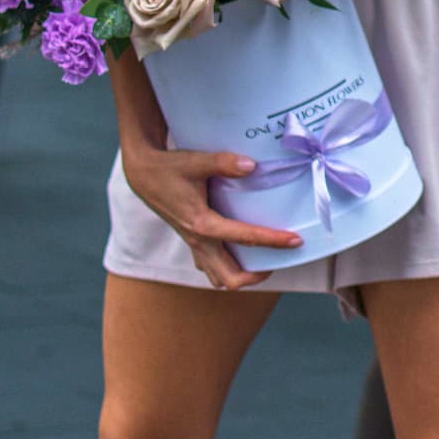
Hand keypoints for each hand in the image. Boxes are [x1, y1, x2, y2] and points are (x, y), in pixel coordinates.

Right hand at [122, 145, 303, 290]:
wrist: (143, 174)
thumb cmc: (169, 168)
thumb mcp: (195, 162)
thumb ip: (223, 163)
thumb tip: (252, 165)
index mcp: (202, 224)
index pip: (244, 238)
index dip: (273, 241)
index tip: (295, 240)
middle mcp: (198, 240)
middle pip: (231, 277)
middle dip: (257, 275)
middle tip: (278, 259)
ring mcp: (193, 244)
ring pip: (218, 277)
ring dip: (240, 275)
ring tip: (261, 261)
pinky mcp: (190, 241)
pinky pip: (209, 266)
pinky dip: (226, 267)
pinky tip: (237, 251)